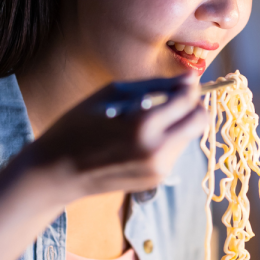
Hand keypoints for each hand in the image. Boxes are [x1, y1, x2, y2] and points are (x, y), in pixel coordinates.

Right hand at [28, 74, 207, 200]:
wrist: (58, 171)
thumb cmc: (79, 124)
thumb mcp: (113, 93)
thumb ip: (156, 85)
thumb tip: (190, 79)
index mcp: (144, 124)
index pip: (188, 100)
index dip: (188, 87)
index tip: (181, 82)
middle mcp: (156, 150)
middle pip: (200, 121)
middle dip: (192, 107)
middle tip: (172, 100)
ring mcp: (158, 169)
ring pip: (189, 137)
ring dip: (177, 124)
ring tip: (145, 122)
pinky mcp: (156, 180)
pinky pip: (174, 152)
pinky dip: (165, 141)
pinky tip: (138, 140)